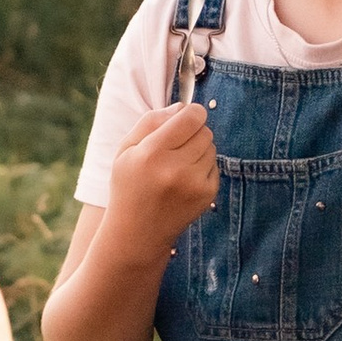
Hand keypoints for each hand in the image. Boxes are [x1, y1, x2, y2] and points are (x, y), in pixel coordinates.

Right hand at [102, 101, 219, 263]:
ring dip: (199, 151)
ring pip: (212, 148)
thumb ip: (151, 121)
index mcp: (151, 153)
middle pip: (204, 131)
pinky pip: (215, 166)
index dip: (192, 113)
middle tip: (177, 146)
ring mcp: (193, 184)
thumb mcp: (126, 150)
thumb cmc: (129, 186)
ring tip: (177, 166)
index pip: (191, 117)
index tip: (187, 118)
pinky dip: (203, 169)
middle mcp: (175, 169)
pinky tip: (184, 181)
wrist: (137, 234)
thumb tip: (183, 106)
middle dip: (194, 133)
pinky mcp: (206, 195)